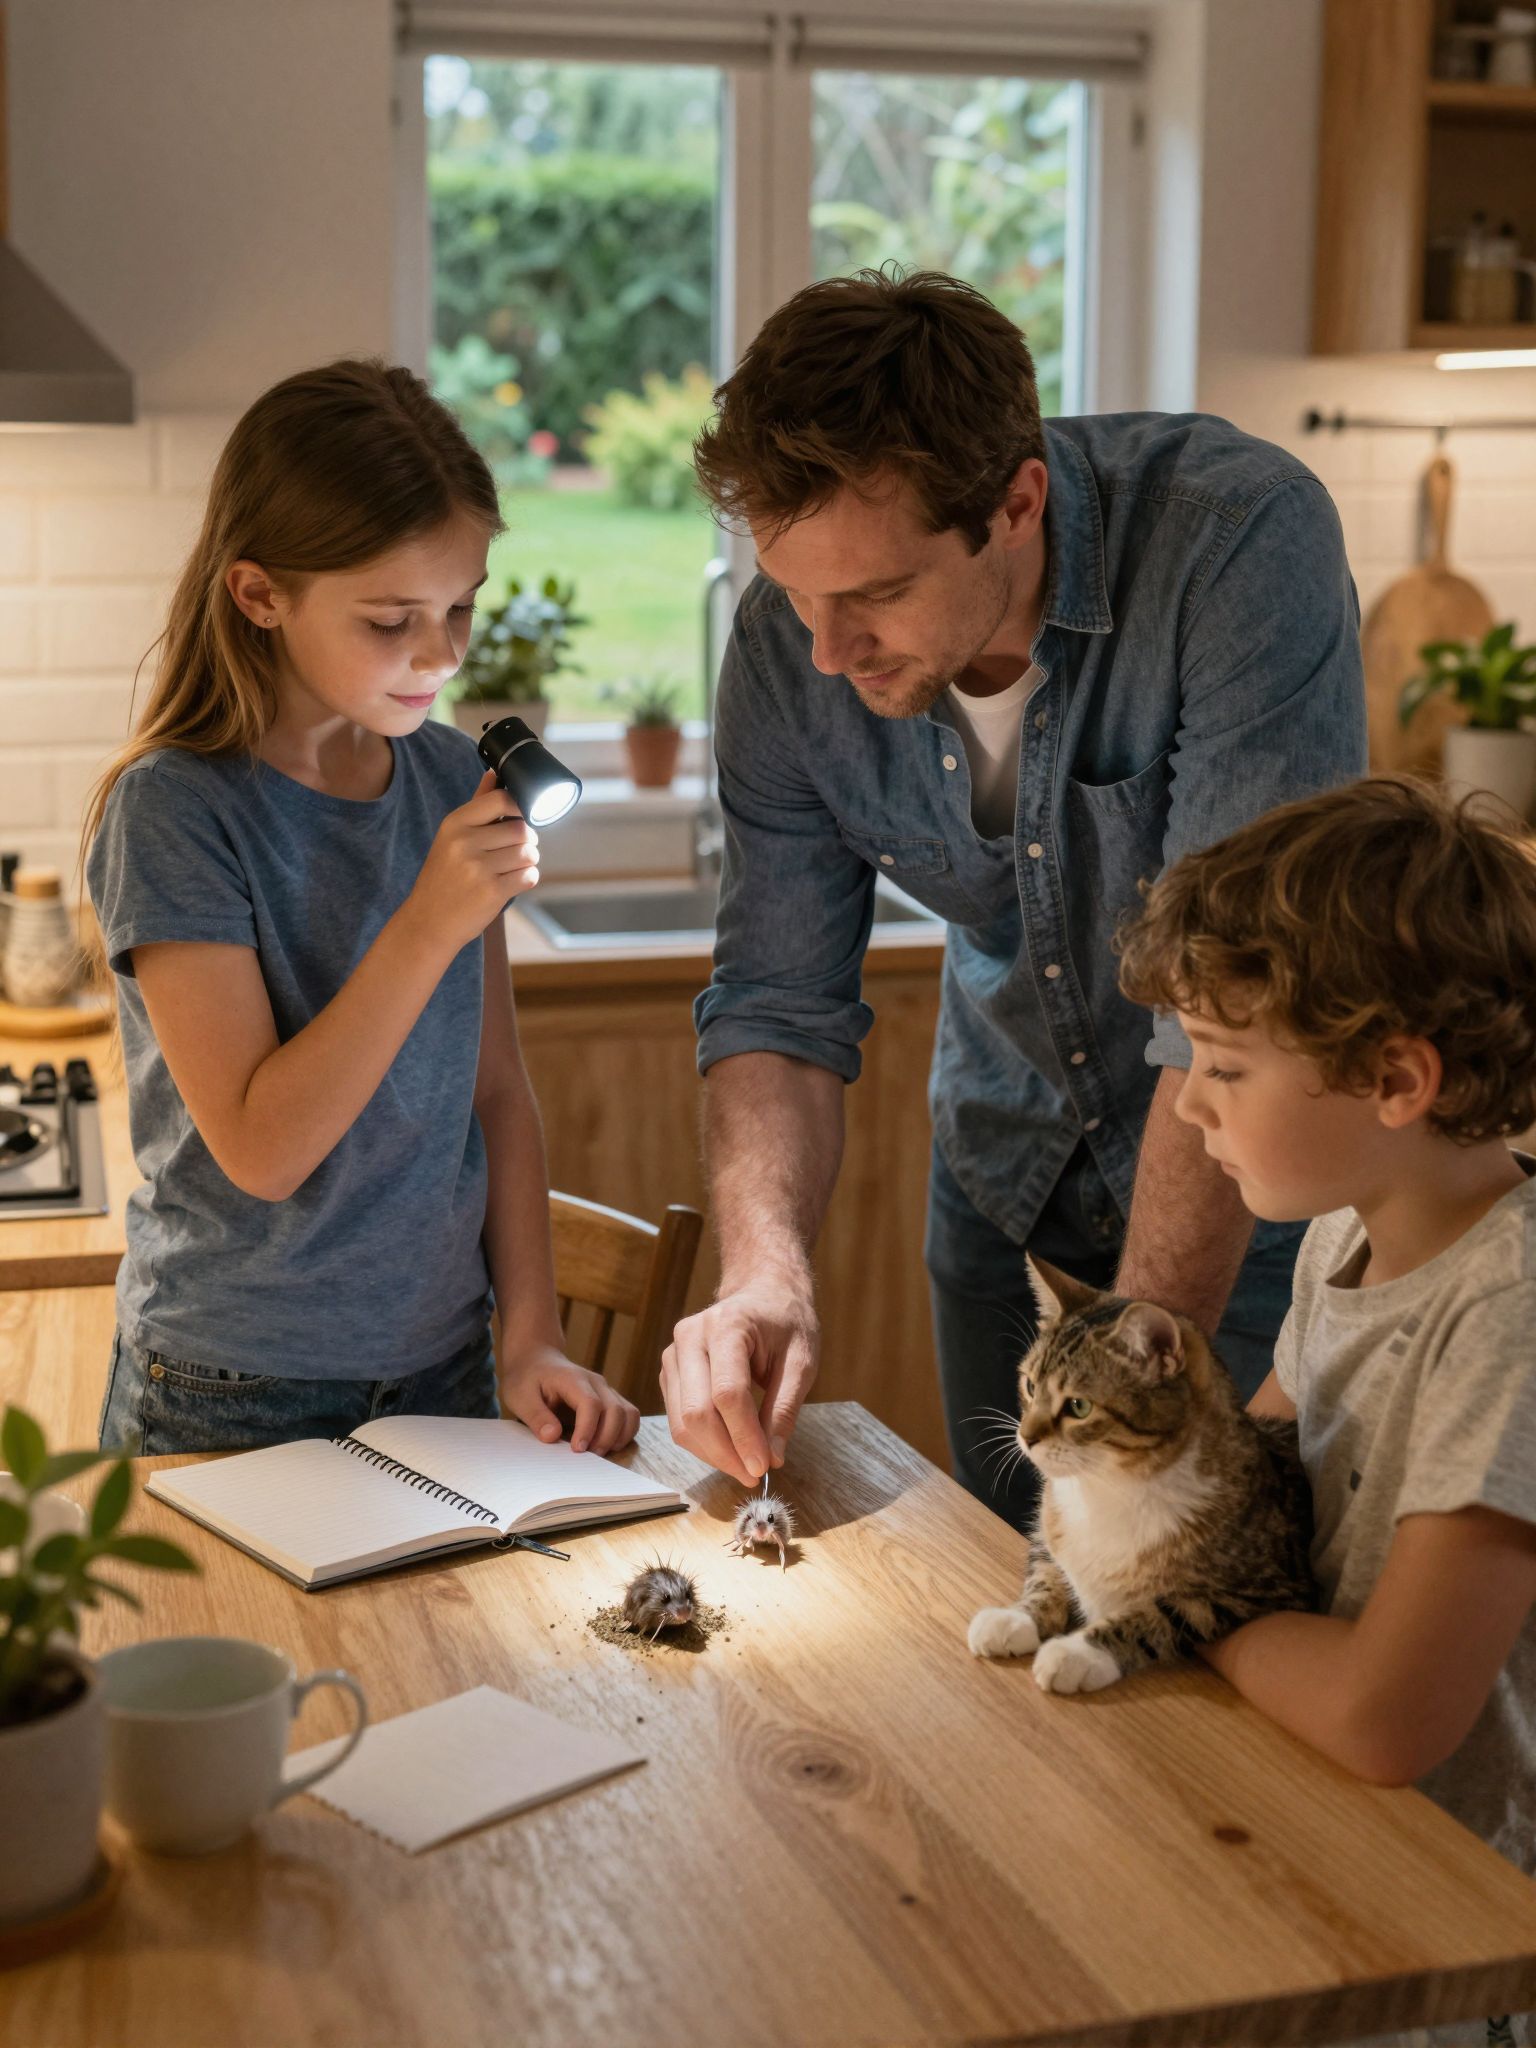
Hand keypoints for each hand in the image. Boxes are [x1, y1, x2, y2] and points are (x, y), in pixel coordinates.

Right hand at [404, 771, 539, 956]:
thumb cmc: (443, 877)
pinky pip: (529, 876)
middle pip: (522, 829)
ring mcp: (478, 868)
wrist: (428, 922)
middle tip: (513, 852)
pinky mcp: (492, 891)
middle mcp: (465, 842)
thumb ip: (477, 806)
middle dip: (526, 841)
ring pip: (529, 853)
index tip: (518, 820)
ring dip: (528, 862)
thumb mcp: (451, 837)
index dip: (519, 809)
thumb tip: (494, 773)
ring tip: (511, 868)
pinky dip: (527, 879)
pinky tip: (511, 883)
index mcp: (455, 823)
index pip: (502, 800)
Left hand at [499, 1343, 639, 1456]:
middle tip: (587, 1457)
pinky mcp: (610, 1399)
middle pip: (615, 1410)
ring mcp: (606, 1390)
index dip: (587, 1429)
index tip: (577, 1450)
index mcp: (572, 1379)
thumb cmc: (527, 1379)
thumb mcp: (520, 1396)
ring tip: (598, 1453)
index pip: (590, 1404)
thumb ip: (536, 1416)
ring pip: (628, 1413)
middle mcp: (596, 1382)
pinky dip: (624, 1433)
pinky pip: (629, 1416)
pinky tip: (607, 1445)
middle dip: (605, 1438)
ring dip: (619, 1437)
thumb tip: (552, 1436)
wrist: (537, 1360)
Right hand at [661, 1276, 818, 1485]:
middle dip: (726, 1453)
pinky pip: (678, 1419)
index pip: (727, 1393)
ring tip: (745, 1467)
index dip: (744, 1437)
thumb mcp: (802, 1361)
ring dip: (713, 1454)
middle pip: (697, 1412)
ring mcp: (673, 1353)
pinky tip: (729, 1450)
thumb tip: (772, 1457)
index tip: (764, 1467)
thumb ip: (785, 1408)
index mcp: (727, 1325)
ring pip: (682, 1421)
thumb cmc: (786, 1322)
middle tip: (754, 1475)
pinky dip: (703, 1443)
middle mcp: (690, 1336)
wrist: (762, 1292)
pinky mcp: (670, 1372)